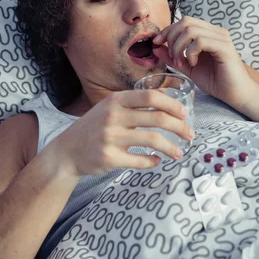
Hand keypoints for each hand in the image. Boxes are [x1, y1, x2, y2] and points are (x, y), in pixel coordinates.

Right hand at [52, 90, 193, 176]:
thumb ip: (135, 103)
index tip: (185, 113)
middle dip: (179, 127)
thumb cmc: (94, 127)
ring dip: (171, 147)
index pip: (150, 97)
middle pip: (157, 118)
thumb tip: (168, 96)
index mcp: (115, 100)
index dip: (172, 104)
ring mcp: (110, 138)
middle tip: (190, 134)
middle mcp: (113, 116)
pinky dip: (153, 162)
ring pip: (152, 140)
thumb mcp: (110, 108)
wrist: (67, 151)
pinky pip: (140, 161)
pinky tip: (157, 161)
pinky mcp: (109, 158)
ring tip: (179, 153)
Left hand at [152, 16, 258, 111]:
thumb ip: (173, 56)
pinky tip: (193, 63)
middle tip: (172, 56)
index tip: (156, 43)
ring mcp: (221, 38)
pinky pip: (201, 41)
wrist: (236, 95)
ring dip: (180, 46)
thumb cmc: (216, 81)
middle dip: (171, 37)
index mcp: (208, 33)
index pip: (184, 22)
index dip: (167, 30)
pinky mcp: (225, 47)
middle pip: (186, 21)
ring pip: (191, 30)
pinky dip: (191, 52)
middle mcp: (216, 32)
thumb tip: (155, 47)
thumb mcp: (188, 68)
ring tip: (181, 62)